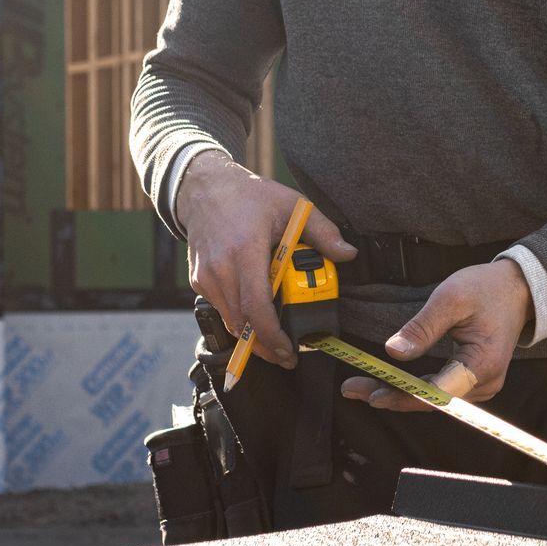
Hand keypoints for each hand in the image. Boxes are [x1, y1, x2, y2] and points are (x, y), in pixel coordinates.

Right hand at [177, 150, 354, 368]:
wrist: (204, 188)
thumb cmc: (249, 197)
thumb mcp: (293, 205)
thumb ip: (323, 232)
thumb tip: (348, 255)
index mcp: (244, 251)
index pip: (256, 307)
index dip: (273, 335)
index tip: (289, 350)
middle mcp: (220, 269)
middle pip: (243, 323)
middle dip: (266, 346)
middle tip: (288, 356)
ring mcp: (205, 277)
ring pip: (231, 320)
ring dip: (253, 336)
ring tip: (276, 343)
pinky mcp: (198, 281)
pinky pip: (222, 309)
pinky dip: (240, 319)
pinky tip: (257, 319)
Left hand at [340, 260, 532, 411]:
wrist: (518, 288)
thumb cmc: (488, 289)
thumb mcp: (451, 298)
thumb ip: (422, 327)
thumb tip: (393, 351)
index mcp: (481, 365)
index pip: (437, 392)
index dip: (403, 396)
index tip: (372, 393)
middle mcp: (484, 384)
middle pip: (431, 400)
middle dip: (392, 395)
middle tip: (352, 389)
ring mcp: (480, 385)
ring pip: (433, 398)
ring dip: (399, 393)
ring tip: (362, 386)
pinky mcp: (473, 380)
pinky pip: (440, 390)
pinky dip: (413, 387)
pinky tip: (389, 382)